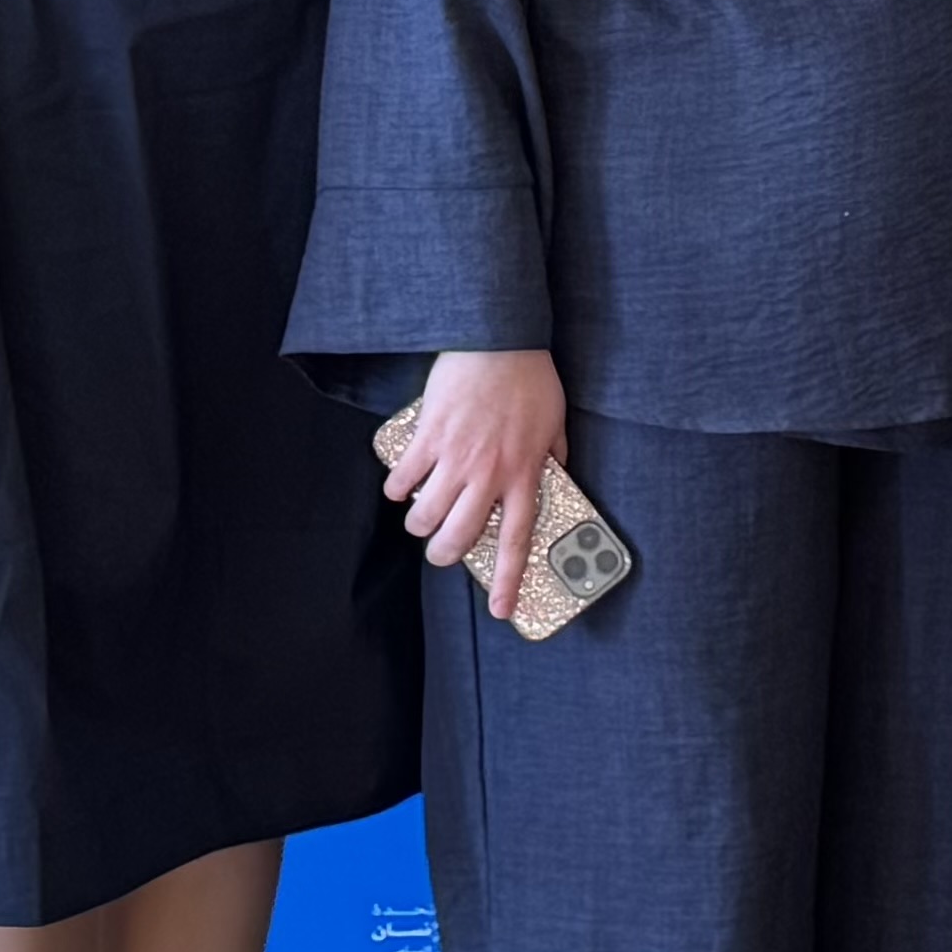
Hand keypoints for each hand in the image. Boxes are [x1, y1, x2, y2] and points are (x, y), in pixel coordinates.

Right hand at [387, 350, 567, 605]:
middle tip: (440, 551)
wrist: (499, 341)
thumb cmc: (529, 380)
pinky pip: (402, 479)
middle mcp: (489, 474)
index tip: (502, 610)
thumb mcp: (554, 424)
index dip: (507, 581)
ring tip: (420, 518)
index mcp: (524, 475)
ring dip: (418, 524)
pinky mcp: (428, 438)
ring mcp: (456, 458)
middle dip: (443, 554)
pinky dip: (396, 487)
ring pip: (423, 516)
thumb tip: (553, 476)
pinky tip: (402, 483)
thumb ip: (553, 456)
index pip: (518, 541)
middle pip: (458, 538)